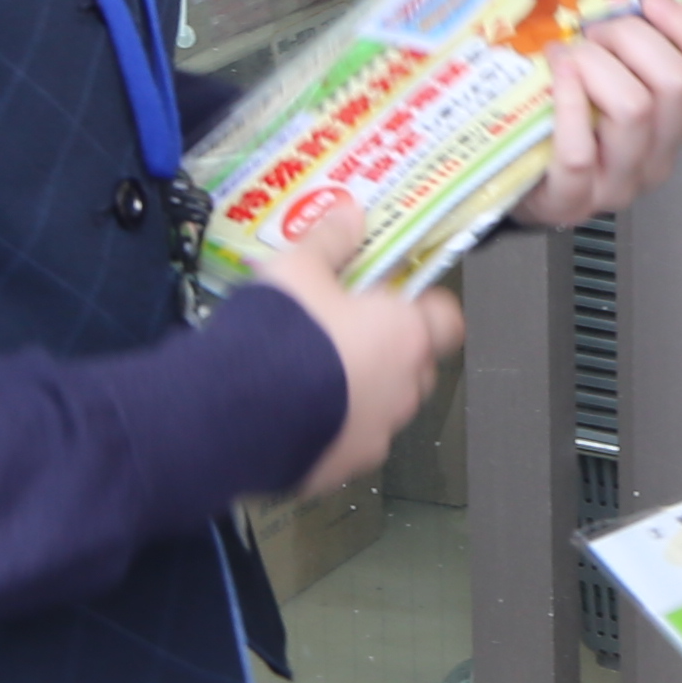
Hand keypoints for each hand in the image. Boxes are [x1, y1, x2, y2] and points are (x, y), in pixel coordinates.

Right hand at [248, 200, 462, 493]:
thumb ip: (330, 241)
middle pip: (415, 365)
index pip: (447, 321)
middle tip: (344, 332)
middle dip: (389, 350)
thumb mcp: (298, 269)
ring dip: (360, 391)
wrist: (234, 413)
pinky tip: (291, 411)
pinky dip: (331, 427)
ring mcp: (376, 436)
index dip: (424, 306)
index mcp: (405, 336)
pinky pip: (347, 441)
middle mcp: (403, 390)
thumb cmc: (281, 333)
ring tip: (309, 375)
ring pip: (383, 408)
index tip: (393, 296)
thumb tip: (351, 213)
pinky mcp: (343, 469)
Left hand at [518, 0, 681, 229]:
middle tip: (597, 31)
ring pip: (634, 108)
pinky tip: (554, 78)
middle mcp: (657, 154)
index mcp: (675, 121)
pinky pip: (579, 150)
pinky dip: (565, 101)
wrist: (519, 184)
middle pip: (678, 83)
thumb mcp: (609, 80)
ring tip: (569, 56)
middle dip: (632, 36)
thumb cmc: (562, 124)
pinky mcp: (573, 199)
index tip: (654, 0)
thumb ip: (630, 44)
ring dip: (595, 63)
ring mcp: (618, 181)